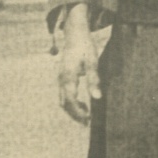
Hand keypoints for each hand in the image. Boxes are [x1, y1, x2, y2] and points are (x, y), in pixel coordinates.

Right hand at [58, 4, 99, 123]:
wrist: (75, 34)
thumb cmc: (85, 47)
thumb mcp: (93, 61)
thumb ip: (94, 79)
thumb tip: (97, 97)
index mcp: (68, 76)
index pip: (70, 100)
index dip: (78, 112)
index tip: (88, 119)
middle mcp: (61, 79)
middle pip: (64, 103)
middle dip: (75, 114)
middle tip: (88, 122)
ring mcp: (60, 79)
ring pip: (62, 100)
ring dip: (73, 109)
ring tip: (87, 114)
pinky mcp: (62, 78)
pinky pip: (64, 95)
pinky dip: (72, 103)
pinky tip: (84, 104)